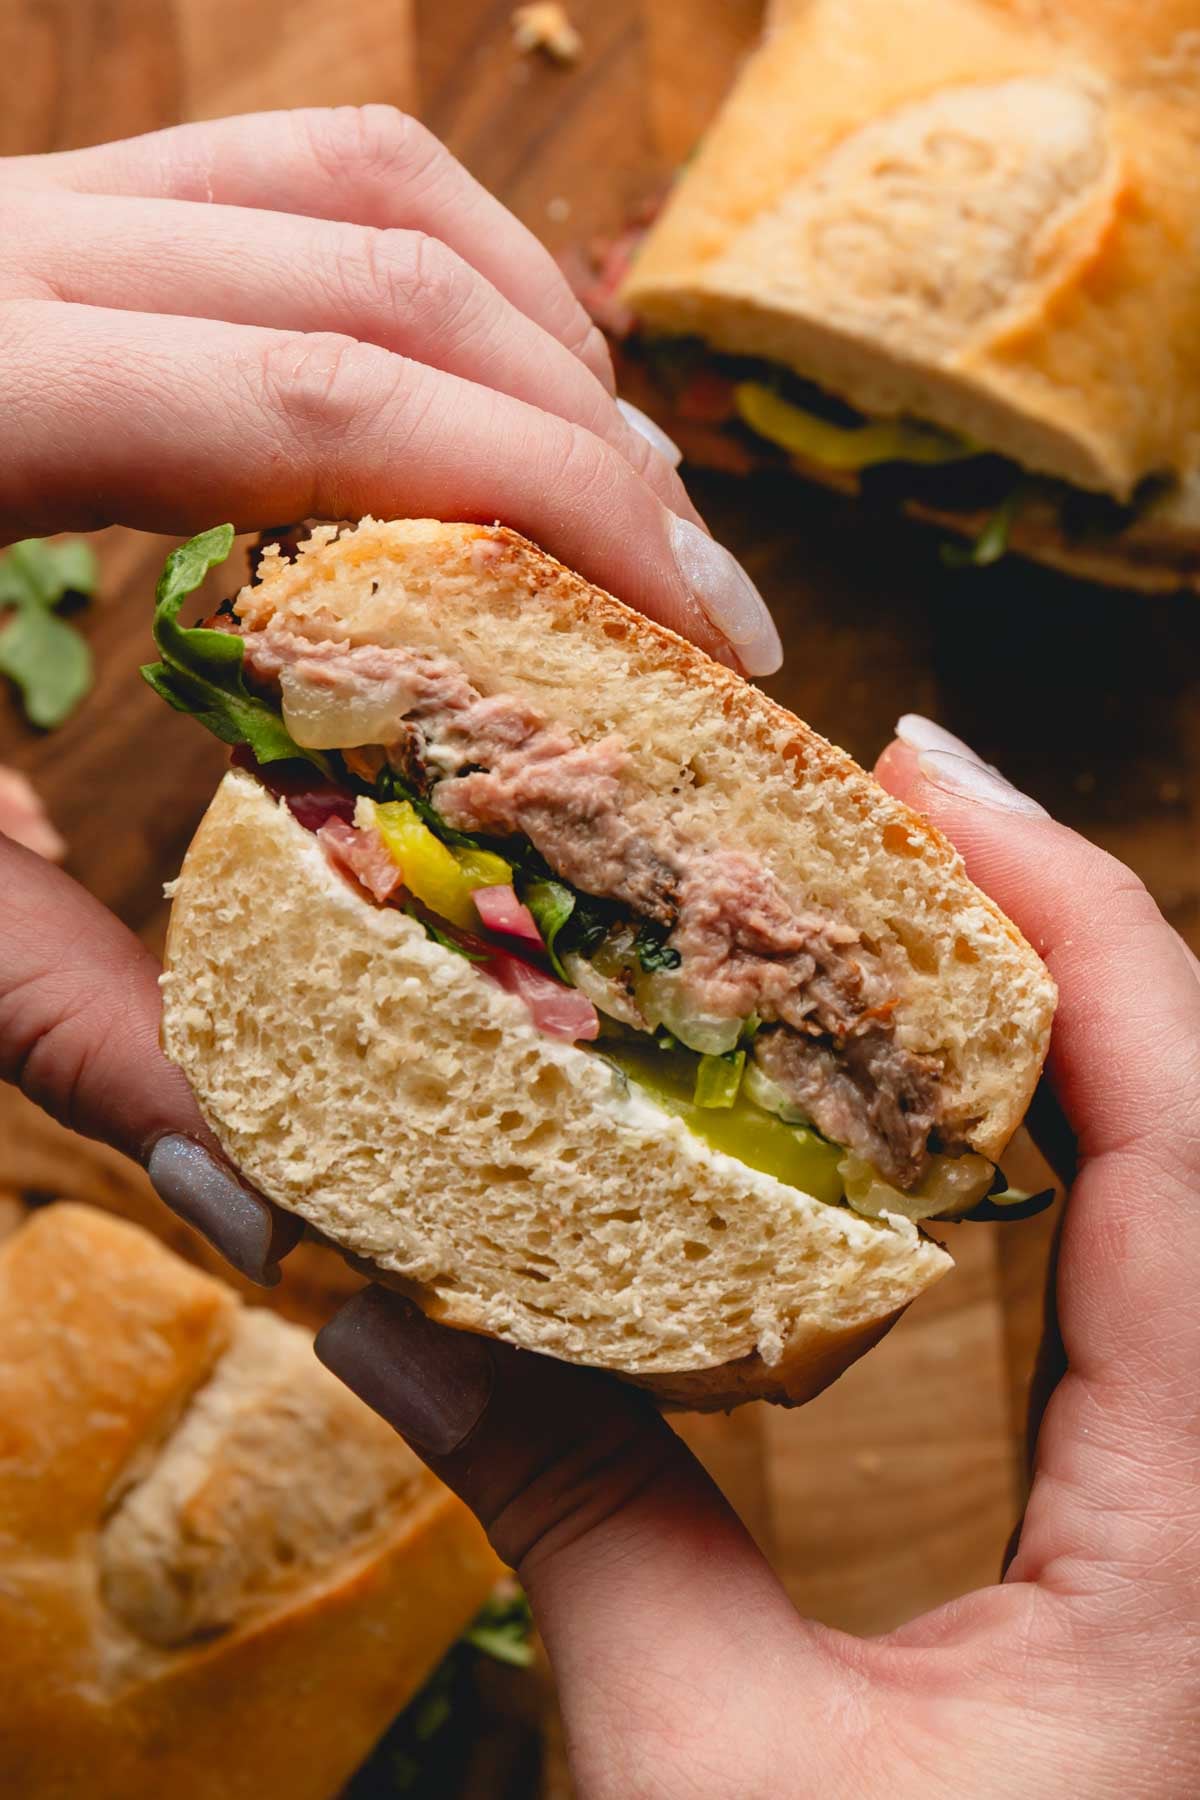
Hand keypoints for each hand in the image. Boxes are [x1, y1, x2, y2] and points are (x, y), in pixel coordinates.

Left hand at [0, 107, 780, 1276]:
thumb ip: (60, 1011)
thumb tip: (270, 1208)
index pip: (324, 403)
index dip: (551, 505)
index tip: (705, 642)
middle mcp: (2, 252)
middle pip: (384, 287)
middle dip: (590, 450)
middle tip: (711, 625)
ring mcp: (29, 208)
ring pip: (364, 194)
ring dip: (535, 347)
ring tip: (632, 518)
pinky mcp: (52, 212)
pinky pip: (302, 174)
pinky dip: (445, 270)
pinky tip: (503, 396)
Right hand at [317, 717, 1199, 1798]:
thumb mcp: (718, 1773)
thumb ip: (568, 1518)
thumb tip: (381, 1309)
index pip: (1189, 1137)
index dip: (1076, 923)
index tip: (926, 777)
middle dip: (1061, 927)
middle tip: (889, 802)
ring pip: (1187, 1180)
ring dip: (1065, 1018)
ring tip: (904, 907)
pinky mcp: (1177, 1510)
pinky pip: (1151, 1264)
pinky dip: (1064, 1138)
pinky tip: (946, 1101)